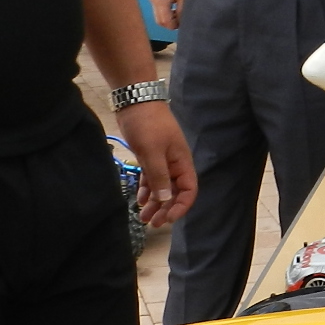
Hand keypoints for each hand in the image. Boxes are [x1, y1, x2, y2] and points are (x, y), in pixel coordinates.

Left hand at [116, 100, 195, 226]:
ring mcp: (162, 161)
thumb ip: (159, 176)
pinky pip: (151, 178)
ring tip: (143, 217)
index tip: (168, 218)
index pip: (189, 190)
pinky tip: (140, 200)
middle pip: (175, 192)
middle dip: (165, 209)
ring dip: (154, 203)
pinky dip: (147, 190)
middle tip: (152, 223)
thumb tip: (164, 199)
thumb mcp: (153, 152)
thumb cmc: (147, 124)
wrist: (135, 100)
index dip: (181, 206)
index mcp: (182, 162)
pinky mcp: (150, 157)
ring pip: (161, 187)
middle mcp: (175, 164)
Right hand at [150, 0, 187, 28]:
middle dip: (171, 24)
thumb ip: (182, 10)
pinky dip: (165, 12)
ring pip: (158, 16)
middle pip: (160, 21)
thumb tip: (181, 21)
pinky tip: (174, 6)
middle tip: (181, 19)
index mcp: (161, 1)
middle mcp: (153, 1)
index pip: (166, 22)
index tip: (183, 22)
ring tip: (178, 12)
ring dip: (168, 18)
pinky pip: (157, 9)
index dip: (175, 25)